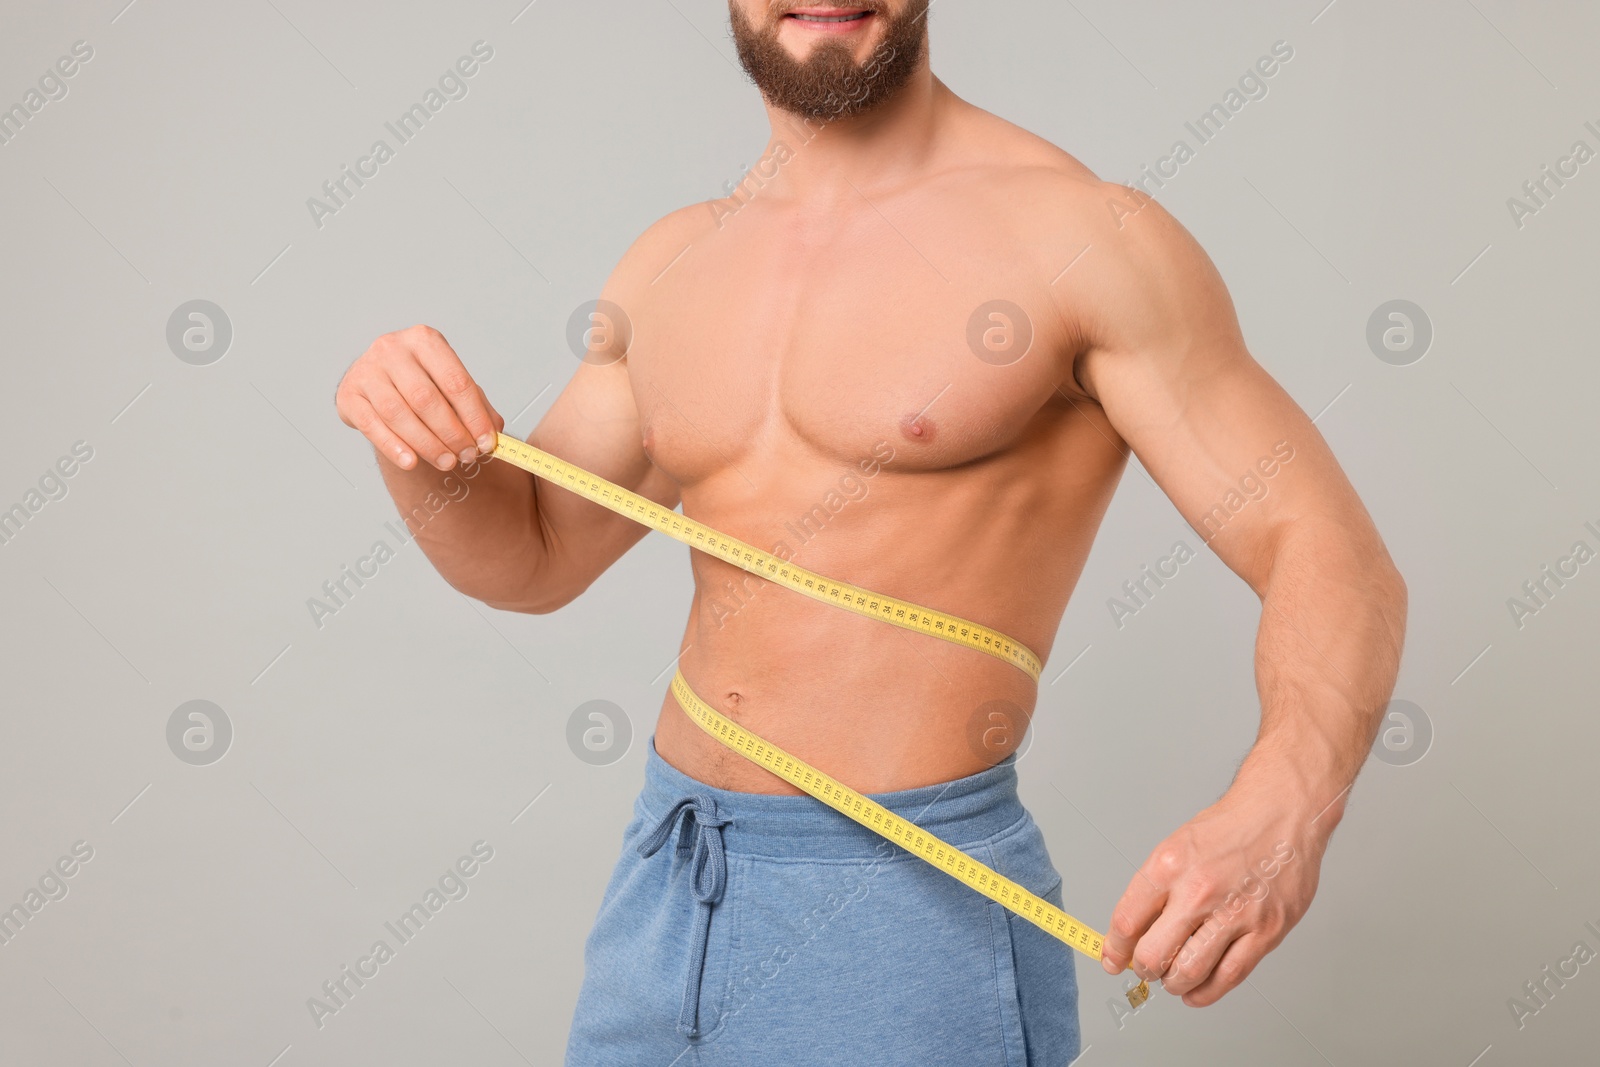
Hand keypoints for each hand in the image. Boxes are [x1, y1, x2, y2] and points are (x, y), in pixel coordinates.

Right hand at [336, 324, 503, 471]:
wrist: (378, 381)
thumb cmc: (420, 382)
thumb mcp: (450, 384)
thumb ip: (476, 406)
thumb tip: (494, 434)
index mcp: (425, 340)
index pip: (455, 381)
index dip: (474, 416)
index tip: (487, 442)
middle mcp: (392, 349)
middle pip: (426, 399)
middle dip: (451, 433)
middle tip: (467, 456)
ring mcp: (367, 370)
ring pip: (399, 414)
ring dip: (427, 444)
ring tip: (447, 462)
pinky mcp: (349, 395)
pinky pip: (372, 426)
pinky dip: (393, 447)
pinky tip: (412, 462)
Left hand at [1099, 789, 1327, 1005]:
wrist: (1283, 812)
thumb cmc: (1231, 827)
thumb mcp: (1177, 846)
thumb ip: (1155, 889)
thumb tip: (1133, 930)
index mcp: (1169, 865)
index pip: (1127, 921)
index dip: (1115, 949)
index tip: (1113, 959)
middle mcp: (1199, 890)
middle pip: (1153, 954)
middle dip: (1143, 969)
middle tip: (1146, 968)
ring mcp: (1235, 914)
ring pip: (1188, 972)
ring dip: (1173, 983)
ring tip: (1172, 979)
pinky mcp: (1266, 931)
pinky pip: (1229, 976)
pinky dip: (1206, 992)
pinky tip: (1196, 990)